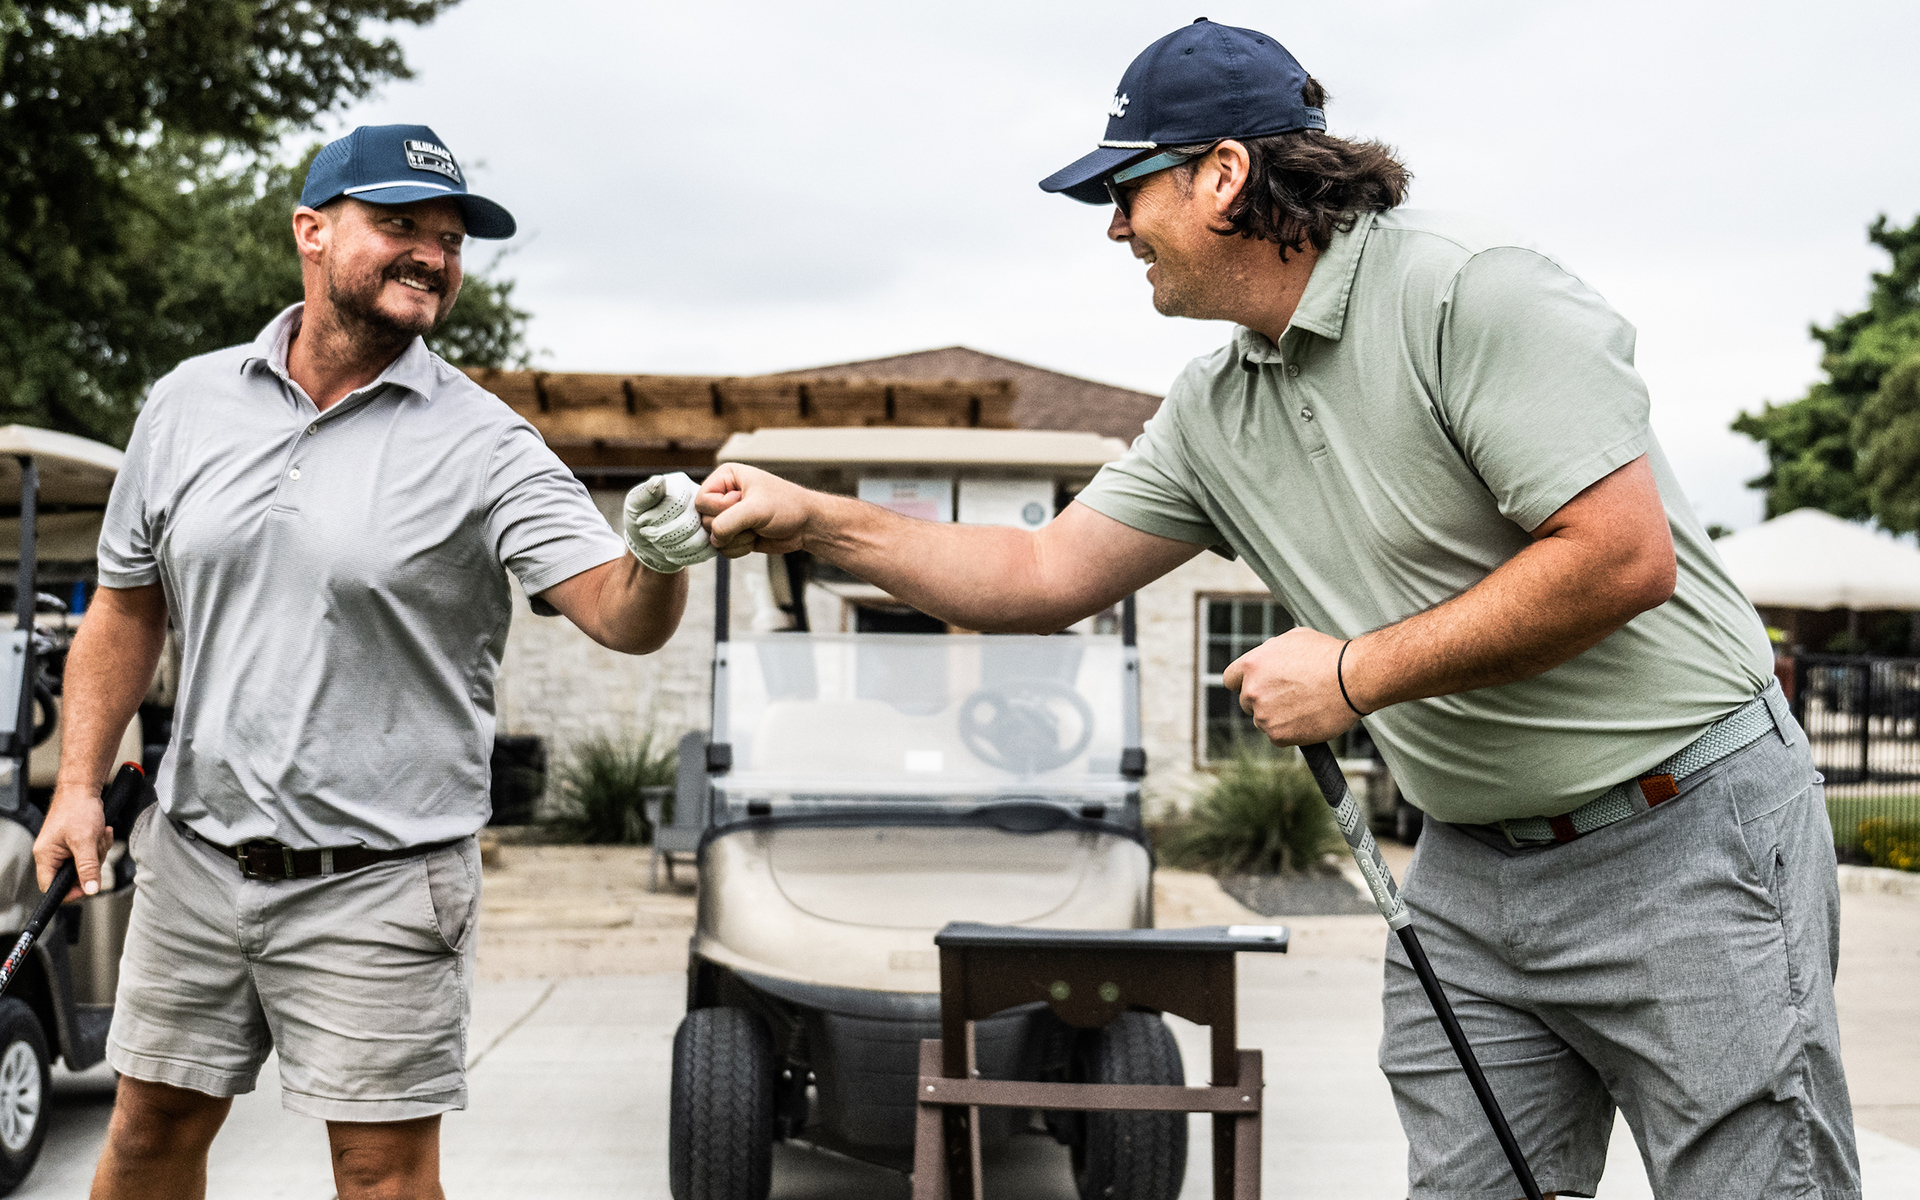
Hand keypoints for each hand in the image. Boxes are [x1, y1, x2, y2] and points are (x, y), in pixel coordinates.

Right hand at [33, 781, 111, 898]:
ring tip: (101, 834)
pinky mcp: (75, 843)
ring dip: (98, 851)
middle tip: (97, 848)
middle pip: (74, 877)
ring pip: (86, 864)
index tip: (90, 887)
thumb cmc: (78, 809)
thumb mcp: (85, 841)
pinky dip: (100, 844)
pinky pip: (91, 853)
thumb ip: (88, 867)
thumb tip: (91, 890)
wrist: (83, 787)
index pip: (51, 887)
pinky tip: (104, 831)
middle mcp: (52, 855)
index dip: (71, 892)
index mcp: (46, 857)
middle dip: (92, 863)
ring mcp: (64, 849)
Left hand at [621, 472, 715, 573]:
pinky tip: (672, 553)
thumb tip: (658, 481)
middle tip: (649, 536)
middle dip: (664, 535)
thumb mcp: (634, 504)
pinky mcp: (712, 536)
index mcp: (681, 484)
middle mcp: (700, 498)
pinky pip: (708, 551)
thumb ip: (645, 494)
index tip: (641, 522)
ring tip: (659, 544)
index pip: (677, 503)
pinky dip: (686, 557)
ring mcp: (708, 518)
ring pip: (700, 539)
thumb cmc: (639, 517)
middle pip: (689, 523)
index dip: (657, 518)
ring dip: (674, 548)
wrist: (646, 539)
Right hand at [694, 464, 812, 557]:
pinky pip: (723, 548)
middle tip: (753, 518)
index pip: (701, 500)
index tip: (742, 503)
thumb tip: (713, 538)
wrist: (806, 525)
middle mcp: (723, 495)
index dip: (720, 508)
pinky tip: (756, 537)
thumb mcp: (756, 509)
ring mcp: (727, 516)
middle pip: (704, 520)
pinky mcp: (733, 534)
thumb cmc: (787, 506)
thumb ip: (727, 522)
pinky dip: (741, 547)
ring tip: (757, 527)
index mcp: (725, 477)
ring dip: (738, 538)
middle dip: (731, 526)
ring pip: (713, 537)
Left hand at [1221, 627, 1364, 746]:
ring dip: (1278, 717)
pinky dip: (1291, 732)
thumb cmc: (1328, 655)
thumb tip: (1267, 660)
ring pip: (1263, 720)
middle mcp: (1252, 691)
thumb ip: (1271, 653)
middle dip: (1263, 700)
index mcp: (1251, 665)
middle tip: (1290, 697)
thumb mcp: (1293, 639)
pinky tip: (1309, 719)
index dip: (1245, 682)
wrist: (1353, 679)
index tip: (1258, 686)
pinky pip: (1278, 737)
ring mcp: (1264, 715)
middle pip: (1247, 702)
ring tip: (1305, 706)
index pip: (1231, 679)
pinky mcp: (1278, 735)